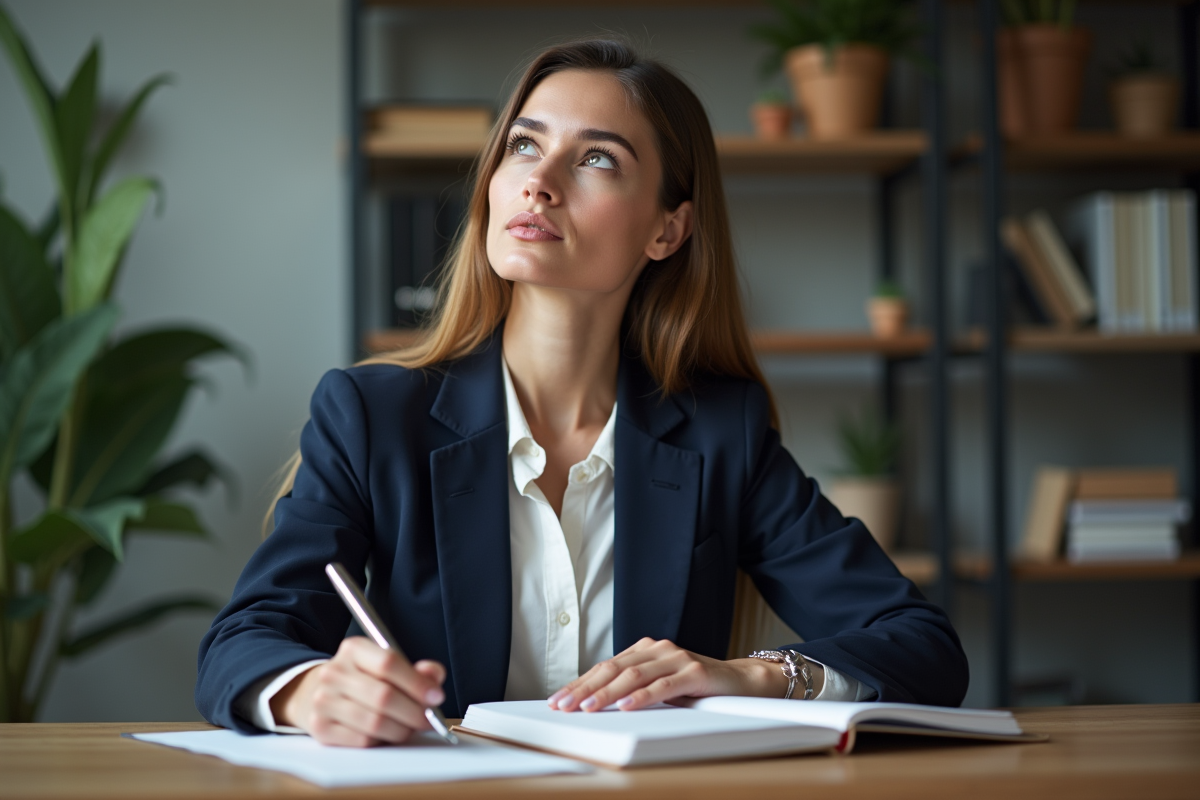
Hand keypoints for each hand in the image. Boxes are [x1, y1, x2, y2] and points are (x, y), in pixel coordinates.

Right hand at [271, 636, 446, 746]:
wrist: (317, 692)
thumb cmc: (362, 679)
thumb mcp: (385, 664)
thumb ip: (416, 670)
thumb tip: (434, 677)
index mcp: (353, 649)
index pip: (388, 663)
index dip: (417, 683)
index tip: (436, 696)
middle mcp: (334, 672)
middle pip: (383, 696)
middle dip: (414, 712)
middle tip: (428, 720)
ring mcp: (323, 700)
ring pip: (375, 722)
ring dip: (400, 730)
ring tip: (408, 727)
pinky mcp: (320, 727)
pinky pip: (362, 741)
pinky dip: (381, 741)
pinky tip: (385, 734)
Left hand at [547, 637, 821, 711]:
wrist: (742, 682)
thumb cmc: (697, 687)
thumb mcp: (659, 685)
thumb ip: (633, 688)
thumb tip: (592, 703)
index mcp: (645, 650)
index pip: (605, 666)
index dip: (580, 683)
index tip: (558, 699)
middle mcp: (658, 649)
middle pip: (614, 668)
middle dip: (585, 688)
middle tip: (564, 705)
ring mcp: (677, 658)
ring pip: (634, 675)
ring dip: (608, 693)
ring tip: (589, 707)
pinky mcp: (695, 672)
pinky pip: (664, 685)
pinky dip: (642, 697)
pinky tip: (626, 706)